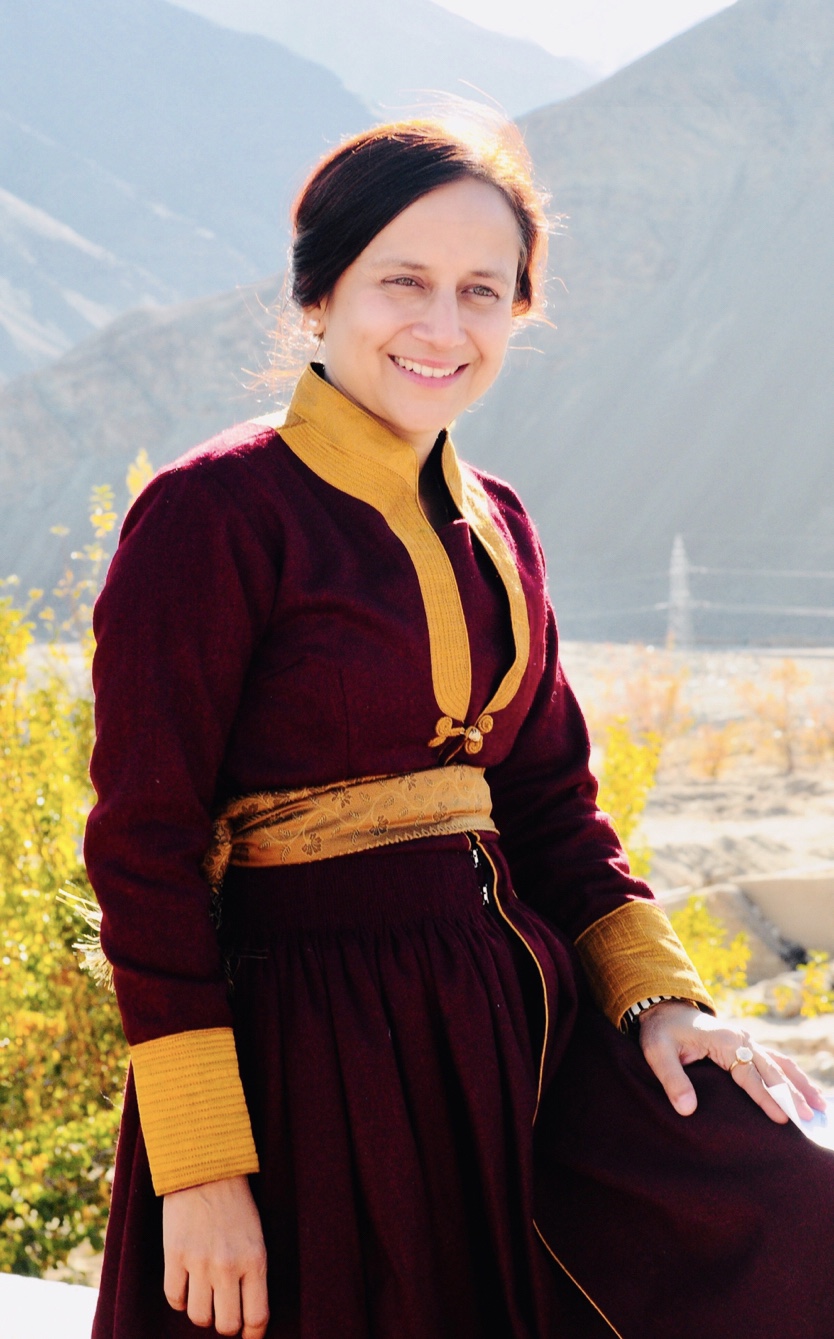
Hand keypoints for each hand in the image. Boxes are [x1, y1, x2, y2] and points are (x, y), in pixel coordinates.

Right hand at [163, 1174, 268, 1337]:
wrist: (205, 1169)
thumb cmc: (236, 1204)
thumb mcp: (255, 1236)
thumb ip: (252, 1272)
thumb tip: (248, 1312)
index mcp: (255, 1260)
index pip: (257, 1317)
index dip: (253, 1335)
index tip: (249, 1336)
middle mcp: (227, 1266)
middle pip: (226, 1325)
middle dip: (227, 1325)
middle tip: (226, 1314)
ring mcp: (199, 1262)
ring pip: (198, 1316)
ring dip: (203, 1311)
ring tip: (205, 1296)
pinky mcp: (174, 1256)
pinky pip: (174, 1299)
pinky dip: (180, 1298)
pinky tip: (186, 1284)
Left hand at [637, 1000, 827, 1123]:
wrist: (664, 1009)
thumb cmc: (661, 1032)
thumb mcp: (657, 1053)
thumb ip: (672, 1080)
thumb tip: (687, 1110)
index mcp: (724, 1040)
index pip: (749, 1074)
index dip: (765, 1097)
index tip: (782, 1118)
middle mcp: (741, 1038)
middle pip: (771, 1070)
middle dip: (791, 1095)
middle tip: (808, 1119)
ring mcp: (747, 1041)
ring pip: (780, 1064)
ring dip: (800, 1085)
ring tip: (820, 1107)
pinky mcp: (747, 1046)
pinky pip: (776, 1061)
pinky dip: (793, 1076)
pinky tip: (806, 1091)